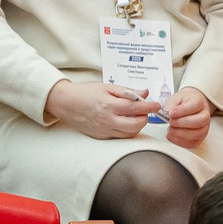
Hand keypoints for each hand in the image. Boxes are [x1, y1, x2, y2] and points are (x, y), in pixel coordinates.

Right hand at [44, 79, 158, 140]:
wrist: (66, 103)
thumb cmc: (85, 93)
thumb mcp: (107, 87)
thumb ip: (127, 91)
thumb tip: (145, 94)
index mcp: (108, 104)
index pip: (135, 108)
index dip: (149, 106)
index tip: (156, 105)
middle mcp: (107, 119)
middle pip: (135, 125)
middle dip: (145, 118)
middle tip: (145, 112)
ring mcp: (104, 130)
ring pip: (129, 133)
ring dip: (137, 126)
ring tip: (135, 117)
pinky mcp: (101, 136)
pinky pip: (120, 137)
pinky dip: (127, 130)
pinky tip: (125, 123)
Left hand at [162, 86, 211, 148]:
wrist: (188, 107)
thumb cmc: (182, 103)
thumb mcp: (174, 98)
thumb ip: (171, 104)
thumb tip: (167, 112)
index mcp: (199, 102)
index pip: (195, 106)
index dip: (182, 111)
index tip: (171, 113)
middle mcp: (205, 115)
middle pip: (200, 121)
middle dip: (182, 123)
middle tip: (171, 122)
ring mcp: (204, 127)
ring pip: (198, 133)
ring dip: (181, 133)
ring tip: (170, 129)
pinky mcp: (199, 138)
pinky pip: (193, 143)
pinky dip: (180, 141)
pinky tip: (172, 135)